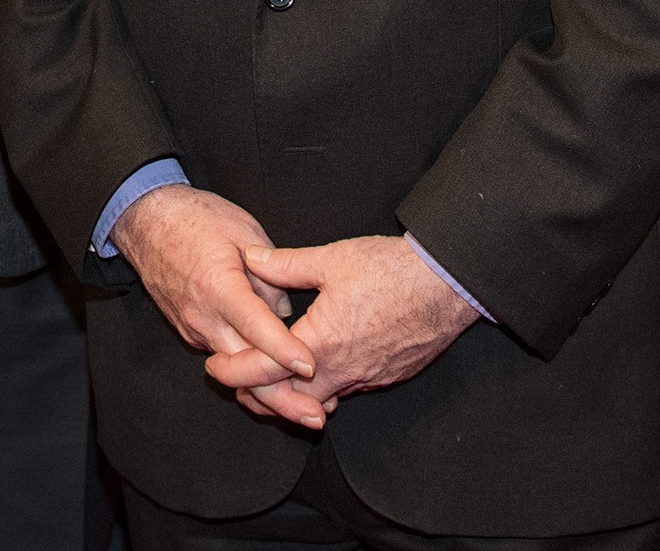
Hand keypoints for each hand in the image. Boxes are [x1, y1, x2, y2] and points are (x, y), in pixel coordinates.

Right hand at [110, 185, 320, 426]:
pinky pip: (226, 358)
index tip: (310, 367)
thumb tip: (285, 311)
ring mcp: (195, 330)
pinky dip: (251, 374)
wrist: (147, 221)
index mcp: (218, 286)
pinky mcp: (193, 335)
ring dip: (269, 391)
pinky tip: (278, 381)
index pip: (254, 326)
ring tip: (308, 408)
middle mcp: (204, 317)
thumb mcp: (243, 231)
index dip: (283, 349)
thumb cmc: (197, 218)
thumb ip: (270, 273)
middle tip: (318, 416)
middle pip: (244, 369)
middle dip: (282, 397)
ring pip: (236, 372)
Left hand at [209, 238, 478, 426]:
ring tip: (270, 379)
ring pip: (319, 401)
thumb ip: (285, 265)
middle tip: (236, 381)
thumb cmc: (390, 269)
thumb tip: (249, 260)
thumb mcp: (331, 259)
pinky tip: (317, 369)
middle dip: (257, 393)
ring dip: (292, 394)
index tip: (213, 367)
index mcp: (321, 343)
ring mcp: (367, 378)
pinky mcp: (387, 377)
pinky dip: (324, 388)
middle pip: (287, 400)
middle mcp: (342, 371)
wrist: (446, 284)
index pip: (264, 371)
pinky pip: (347, 391)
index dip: (234, 371)